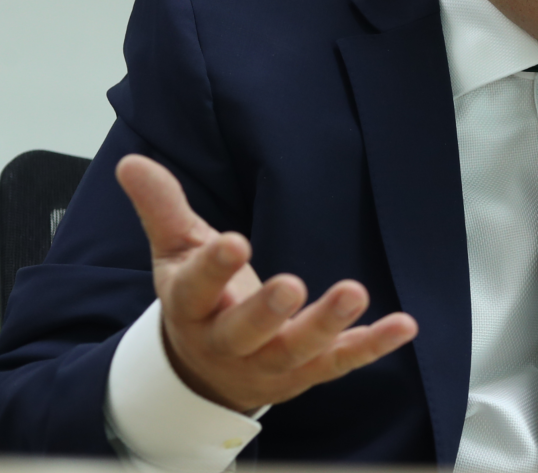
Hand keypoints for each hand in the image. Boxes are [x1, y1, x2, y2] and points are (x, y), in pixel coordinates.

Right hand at [115, 154, 418, 412]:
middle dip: (267, 310)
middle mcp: (230, 342)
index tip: (233, 242)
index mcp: (192, 307)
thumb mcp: (175, 253)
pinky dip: (374, 344)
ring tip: (354, 292)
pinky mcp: (309, 372)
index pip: (197, 289)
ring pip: (298, 349)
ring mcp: (271, 363)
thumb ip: (162, 208)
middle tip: (291, 285)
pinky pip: (343, 361)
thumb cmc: (197, 302)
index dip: (214, 268)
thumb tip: (132, 162)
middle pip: (245, 331)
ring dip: (328, 325)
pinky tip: (405, 325)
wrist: (204, 374)